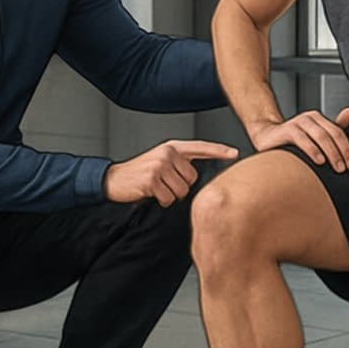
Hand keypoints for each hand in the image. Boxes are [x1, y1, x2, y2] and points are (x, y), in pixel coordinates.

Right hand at [104, 140, 238, 206]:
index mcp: (172, 147)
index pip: (200, 147)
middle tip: (163, 183)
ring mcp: (159, 165)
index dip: (219, 150)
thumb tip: (200, 175)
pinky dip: (161, 200)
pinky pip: (169, 198)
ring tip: (156, 188)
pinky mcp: (152, 179)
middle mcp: (167, 153)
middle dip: (180, 186)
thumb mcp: (160, 160)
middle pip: (192, 178)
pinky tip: (150, 193)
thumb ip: (179, 163)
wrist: (113, 179)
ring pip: (182, 191)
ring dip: (170, 195)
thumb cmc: (140, 173)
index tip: (235, 154)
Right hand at [248, 107, 348, 171]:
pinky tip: (320, 161)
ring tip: (337, 167)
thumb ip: (333, 127)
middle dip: (341, 152)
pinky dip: (313, 150)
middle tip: (346, 168)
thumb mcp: (315, 135)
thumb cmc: (293, 140)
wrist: (266, 138)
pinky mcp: (287, 130)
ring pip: (320, 136)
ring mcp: (298, 123)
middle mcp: (310, 118)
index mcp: (319, 119)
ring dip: (331, 153)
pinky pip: (302, 139)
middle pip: (332, 134)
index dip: (347, 148)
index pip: (338, 132)